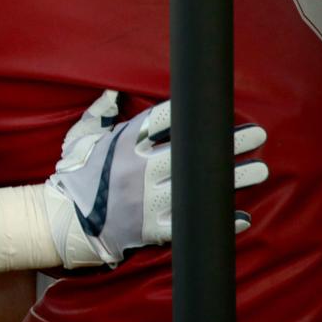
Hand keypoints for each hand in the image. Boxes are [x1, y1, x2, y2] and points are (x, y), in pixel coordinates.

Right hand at [44, 90, 267, 267]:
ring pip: (196, 189)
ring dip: (231, 180)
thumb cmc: (73, 176)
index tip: (217, 110)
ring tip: (260, 171)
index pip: (163, 123)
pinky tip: (238, 216)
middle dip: (227, 145)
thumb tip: (111, 92)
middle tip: (258, 136)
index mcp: (122, 146)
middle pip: (190, 154)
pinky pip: (188, 225)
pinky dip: (214, 223)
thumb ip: (98, 115)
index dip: (192, 114)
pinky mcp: (149, 229)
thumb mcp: (79, 140)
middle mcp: (137, 172)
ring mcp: (145, 202)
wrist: (61, 220)